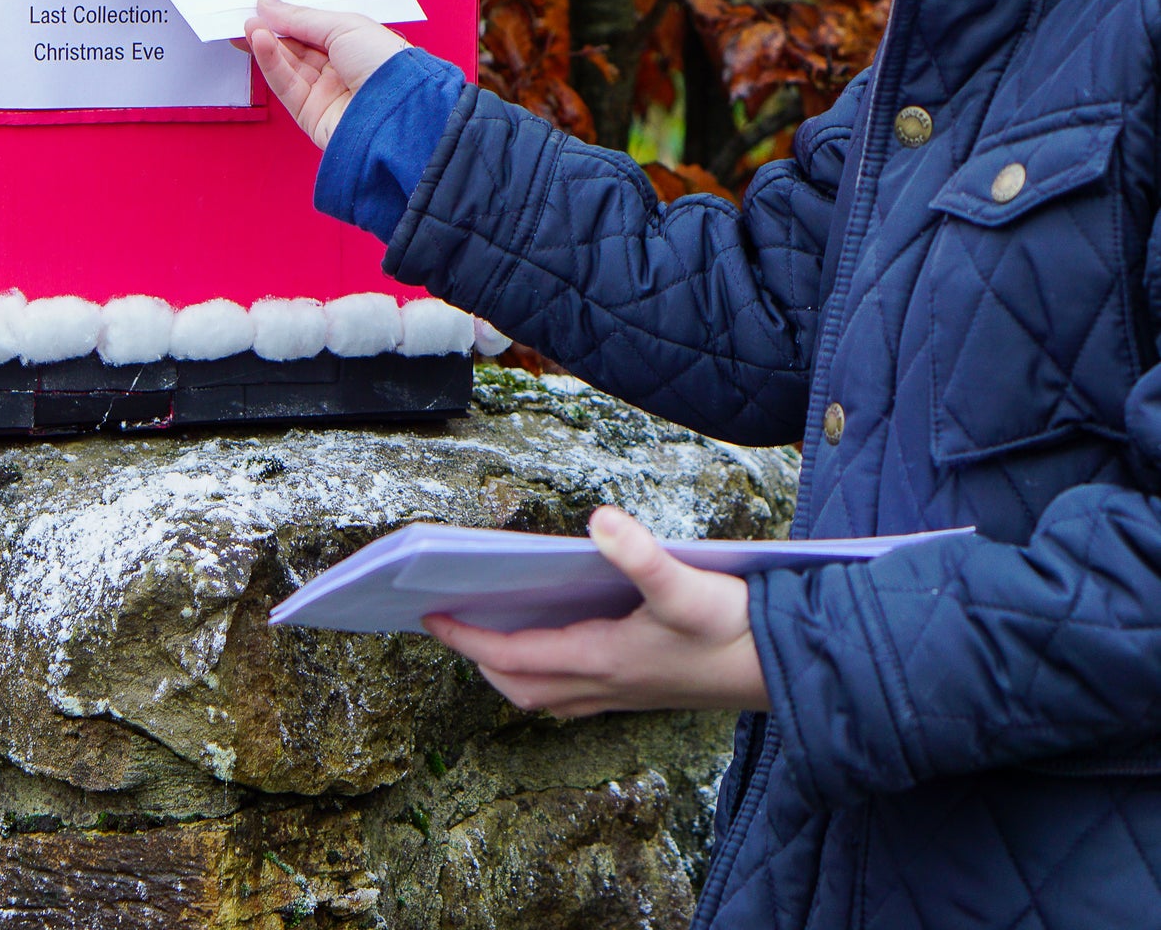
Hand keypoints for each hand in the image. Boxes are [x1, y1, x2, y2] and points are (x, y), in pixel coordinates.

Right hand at [242, 0, 406, 147]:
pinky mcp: (310, 114)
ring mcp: (325, 93)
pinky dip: (270, 63)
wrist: (395, 110)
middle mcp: (340, 70)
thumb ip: (300, 18)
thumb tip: (267, 4)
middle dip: (273, 31)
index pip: (314, 30)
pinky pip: (285, 86)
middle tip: (249, 15)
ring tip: (249, 26)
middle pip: (297, 49)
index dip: (289, 18)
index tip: (263, 6)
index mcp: (355, 46)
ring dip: (267, 45)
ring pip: (287, 67)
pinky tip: (259, 41)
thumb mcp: (343, 26)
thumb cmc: (383, 61)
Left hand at [423, 506, 770, 717]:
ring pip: (549, 697)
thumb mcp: (687, 583)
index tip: (432, 617)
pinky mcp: (644, 692)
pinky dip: (551, 678)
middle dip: (481, 661)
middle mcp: (607, 684)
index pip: (514, 656)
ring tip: (494, 638)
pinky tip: (560, 650)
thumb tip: (599, 520)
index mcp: (604, 658)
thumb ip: (641, 553)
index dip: (468, 638)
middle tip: (453, 628)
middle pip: (522, 687)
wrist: (784, 668)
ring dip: (514, 673)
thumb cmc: (736, 628)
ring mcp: (625, 694)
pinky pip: (578, 696)